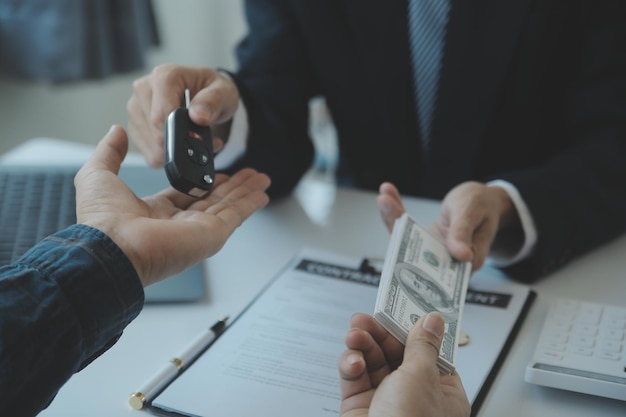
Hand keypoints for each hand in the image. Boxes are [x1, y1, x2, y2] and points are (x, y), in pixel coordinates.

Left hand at [74, 125, 269, 286]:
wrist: (112, 249)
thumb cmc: (101, 221)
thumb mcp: (98, 175)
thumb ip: (109, 153)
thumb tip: (116, 132)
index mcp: (155, 212)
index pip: (187, 193)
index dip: (202, 179)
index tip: (215, 170)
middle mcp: (179, 224)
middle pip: (213, 199)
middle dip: (232, 186)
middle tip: (247, 174)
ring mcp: (198, 230)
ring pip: (228, 205)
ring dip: (245, 191)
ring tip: (261, 178)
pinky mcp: (211, 235)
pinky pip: (236, 215)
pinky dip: (250, 203)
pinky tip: (261, 193)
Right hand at [127, 64, 239, 166]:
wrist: (206, 94)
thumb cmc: (213, 90)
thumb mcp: (224, 91)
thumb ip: (214, 102)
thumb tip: (198, 116)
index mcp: (164, 76)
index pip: (161, 115)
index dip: (179, 132)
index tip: (196, 136)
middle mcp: (144, 89)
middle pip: (155, 132)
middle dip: (181, 143)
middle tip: (201, 138)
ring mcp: (136, 108)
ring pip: (152, 146)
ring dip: (176, 151)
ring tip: (191, 138)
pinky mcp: (135, 126)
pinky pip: (150, 154)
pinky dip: (169, 156)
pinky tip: (180, 143)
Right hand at [339, 312, 469, 416]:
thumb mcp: (421, 377)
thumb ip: (421, 345)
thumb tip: (432, 320)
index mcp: (441, 392)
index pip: (426, 350)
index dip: (410, 329)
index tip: (397, 309)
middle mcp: (414, 396)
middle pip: (395, 352)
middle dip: (378, 334)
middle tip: (365, 318)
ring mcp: (385, 402)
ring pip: (371, 362)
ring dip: (361, 345)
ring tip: (354, 335)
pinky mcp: (359, 408)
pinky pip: (354, 378)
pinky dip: (350, 366)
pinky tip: (351, 362)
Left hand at [377, 181, 514, 271]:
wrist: (482, 202)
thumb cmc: (483, 206)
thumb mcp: (475, 212)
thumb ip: (464, 232)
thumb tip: (462, 255)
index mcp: (465, 263)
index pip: (437, 268)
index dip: (416, 261)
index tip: (399, 242)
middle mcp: (446, 262)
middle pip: (414, 255)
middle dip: (396, 230)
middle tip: (385, 203)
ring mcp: (432, 252)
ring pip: (405, 241)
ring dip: (392, 218)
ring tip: (384, 196)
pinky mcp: (423, 241)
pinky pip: (406, 229)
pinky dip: (396, 211)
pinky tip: (388, 192)